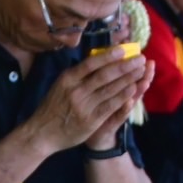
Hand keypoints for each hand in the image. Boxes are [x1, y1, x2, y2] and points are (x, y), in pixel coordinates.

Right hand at [31, 45, 147, 153]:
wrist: (41, 133)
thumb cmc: (52, 107)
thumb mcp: (60, 86)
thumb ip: (76, 75)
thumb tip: (97, 60)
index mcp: (68, 79)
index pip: (91, 63)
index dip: (110, 55)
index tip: (125, 49)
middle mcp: (76, 90)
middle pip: (105, 74)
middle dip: (125, 65)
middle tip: (140, 58)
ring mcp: (84, 106)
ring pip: (110, 89)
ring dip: (128, 78)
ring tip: (141, 71)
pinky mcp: (91, 120)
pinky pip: (110, 105)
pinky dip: (123, 96)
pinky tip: (133, 89)